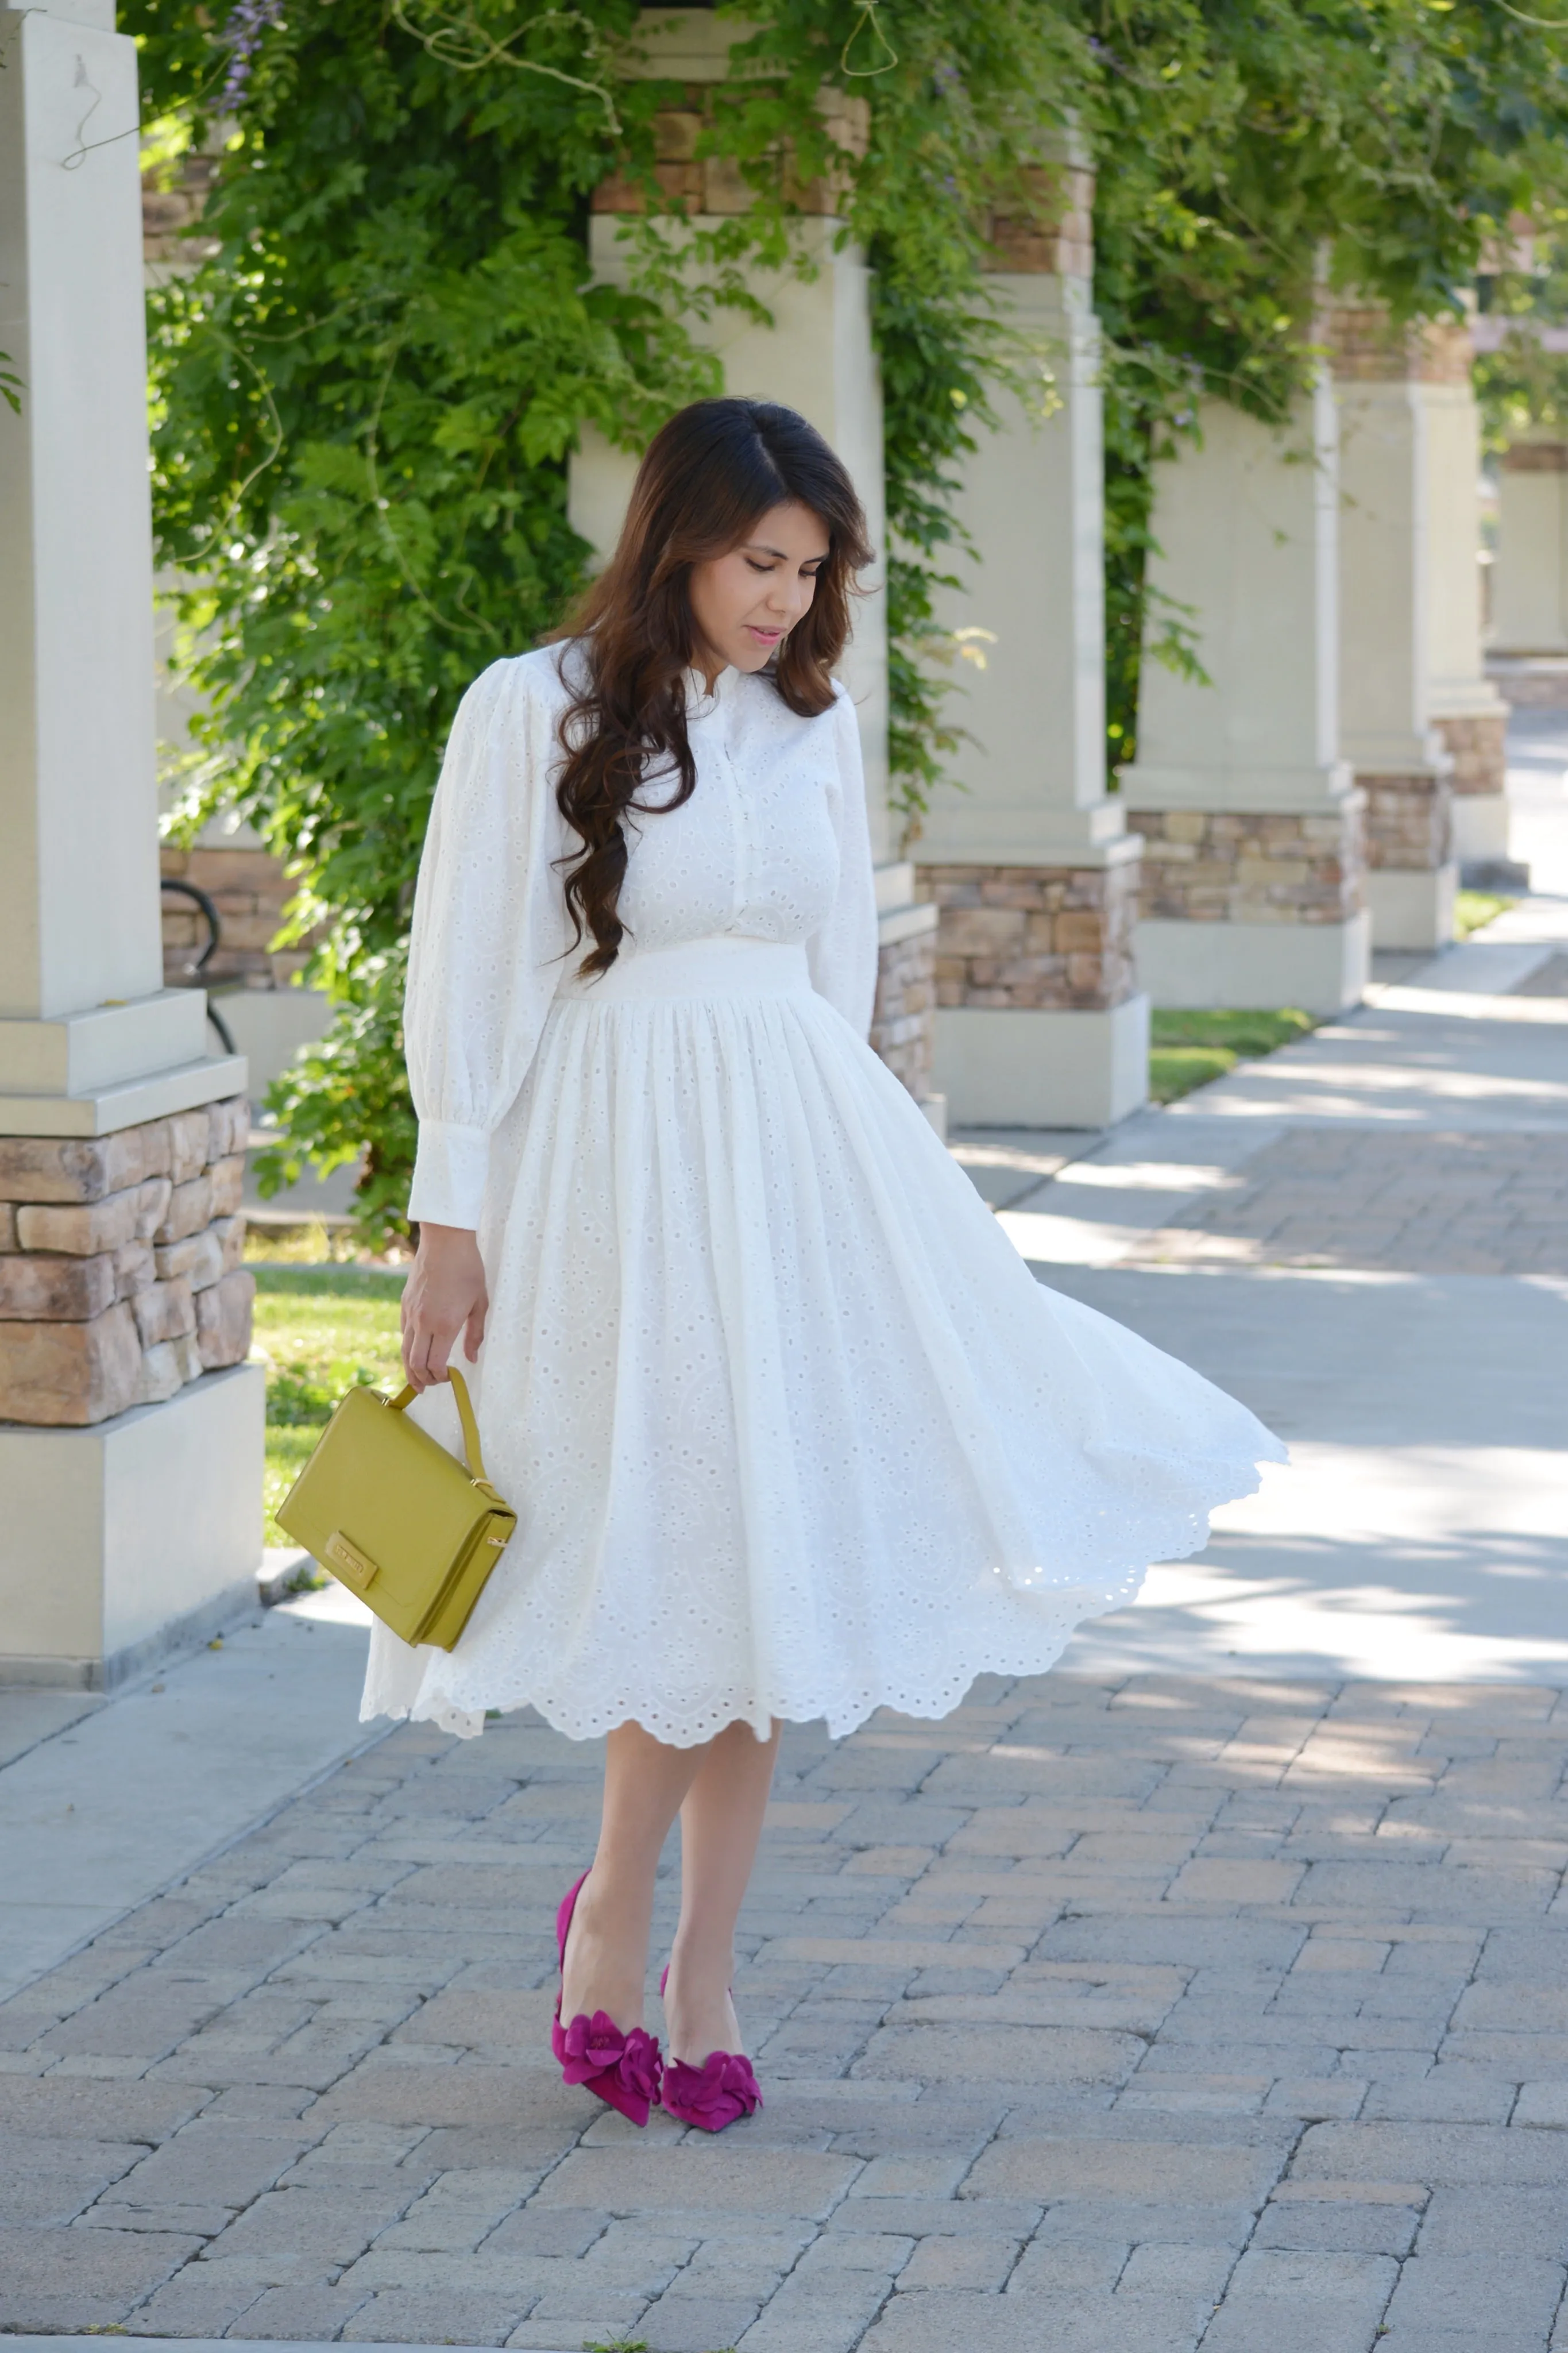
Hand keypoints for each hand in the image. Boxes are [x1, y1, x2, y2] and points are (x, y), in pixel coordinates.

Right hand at [401, 1223, 487, 1390]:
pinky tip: (417, 1350)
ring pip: (404, 1350)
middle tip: (430, 1386)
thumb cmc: (468, 1269)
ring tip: (417, 1380)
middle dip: (422, 1380)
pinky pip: (403, 1332)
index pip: (434, 1364)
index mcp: (444, 1324)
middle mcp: (423, 1322)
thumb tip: (472, 1359)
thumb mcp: (480, 1303)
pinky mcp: (405, 1303)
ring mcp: (411, 1313)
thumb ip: (475, 1335)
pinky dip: (408, 1347)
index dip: (439, 1377)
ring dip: (410, 1369)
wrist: (445, 1241)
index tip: (449, 1377)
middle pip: (415, 1363)